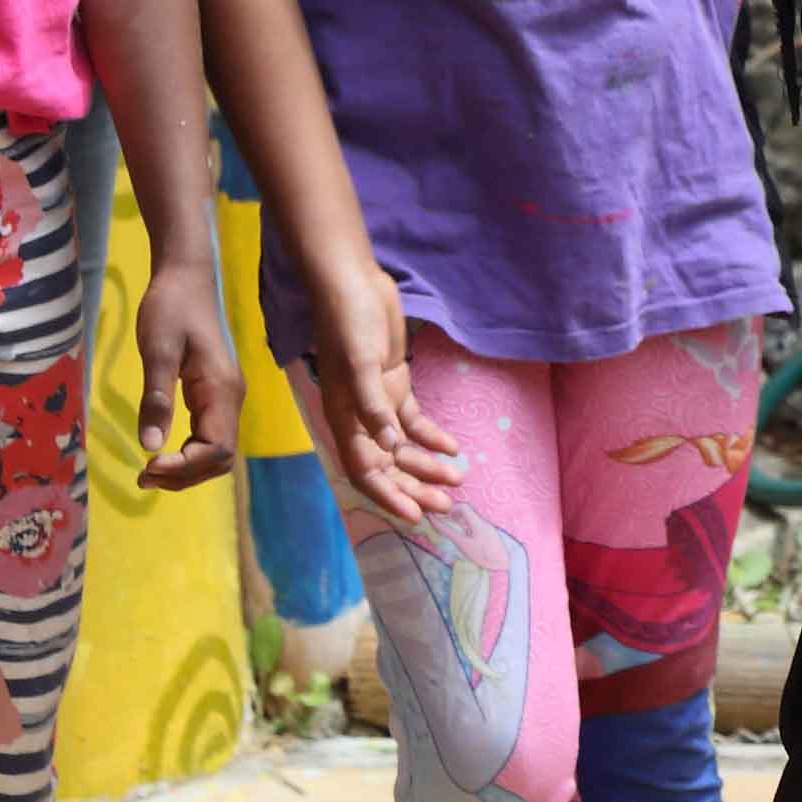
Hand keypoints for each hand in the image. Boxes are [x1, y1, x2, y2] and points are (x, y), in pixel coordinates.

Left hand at [131, 261, 241, 490]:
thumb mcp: (157, 350)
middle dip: (184, 475)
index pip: (215, 449)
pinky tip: (160, 456)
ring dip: (186, 470)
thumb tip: (149, 447)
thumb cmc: (170, 308)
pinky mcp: (215, 396)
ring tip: (148, 472)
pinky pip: (209, 438)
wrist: (185, 278)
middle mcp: (231, 399)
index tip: (147, 466)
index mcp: (222, 390)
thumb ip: (156, 398)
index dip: (184, 467)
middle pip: (220, 458)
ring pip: (216, 452)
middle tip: (142, 476)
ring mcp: (226, 398)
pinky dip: (187, 456)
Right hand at [311, 257, 465, 528]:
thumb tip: (389, 446)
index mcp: (344, 419)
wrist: (353, 285)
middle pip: (388, 466)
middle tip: (446, 507)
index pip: (365, 470)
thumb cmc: (349, 324)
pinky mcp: (393, 384)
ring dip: (427, 466)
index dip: (388, 496)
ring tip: (457, 481)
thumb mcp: (360, 365)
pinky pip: (414, 421)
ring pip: (403, 447)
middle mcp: (360, 418)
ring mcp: (378, 402)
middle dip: (414, 488)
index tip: (414, 517)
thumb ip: (374, 406)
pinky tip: (453, 448)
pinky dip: (432, 437)